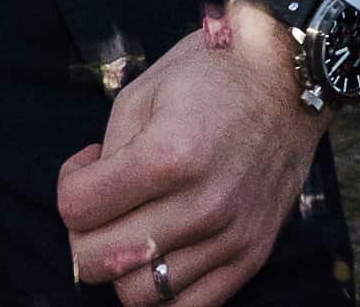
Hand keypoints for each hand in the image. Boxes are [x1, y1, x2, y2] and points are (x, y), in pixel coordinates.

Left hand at [59, 0, 327, 306]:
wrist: (289, 79)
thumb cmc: (211, 75)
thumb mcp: (142, 94)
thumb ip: (108, 157)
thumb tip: (89, 205)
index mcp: (168, 156)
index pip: (78, 210)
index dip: (70, 187)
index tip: (87, 166)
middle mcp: (202, 205)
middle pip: (100, 263)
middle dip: (83, 235)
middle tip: (100, 205)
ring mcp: (230, 237)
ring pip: (140, 294)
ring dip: (122, 266)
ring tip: (134, 226)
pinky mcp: (252, 256)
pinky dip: (165, 290)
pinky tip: (163, 253)